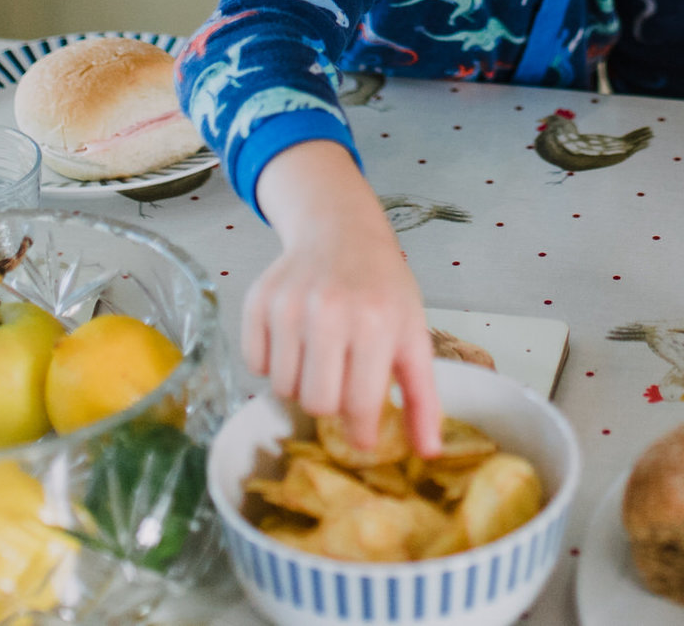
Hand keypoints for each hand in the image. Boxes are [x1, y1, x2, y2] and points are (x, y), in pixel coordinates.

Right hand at [246, 140, 440, 456]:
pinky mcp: (258, 302)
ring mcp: (288, 305)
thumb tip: (429, 453)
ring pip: (282, 389)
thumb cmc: (383, 287)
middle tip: (344, 380)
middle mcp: (329, 313)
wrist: (341, 231)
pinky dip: (274, 364)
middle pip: (315, 404)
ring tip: (323, 356)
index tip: (364, 436)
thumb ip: (423, 398)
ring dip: (302, 384)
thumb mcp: (413, 335)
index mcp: (375, 324)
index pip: (357, 406)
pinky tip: (297, 340)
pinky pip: (255, 365)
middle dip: (331, 403)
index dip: (361, 431)